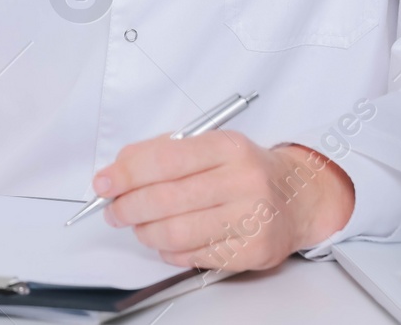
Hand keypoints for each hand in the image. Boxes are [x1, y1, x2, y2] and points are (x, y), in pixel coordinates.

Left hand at [94, 131, 353, 272]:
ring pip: (176, 233)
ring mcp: (251, 218)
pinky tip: (169, 242)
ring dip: (145, 233)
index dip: (125, 173)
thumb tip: (116, 174)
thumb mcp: (209, 145)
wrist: (297, 197)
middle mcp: (243, 181)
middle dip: (127, 208)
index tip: (103, 183)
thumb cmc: (243, 169)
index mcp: (227, 147)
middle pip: (165, 200)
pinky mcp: (253, 251)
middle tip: (114, 210)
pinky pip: (193, 256)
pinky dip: (170, 252)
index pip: (164, 159)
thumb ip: (162, 153)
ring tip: (140, 227)